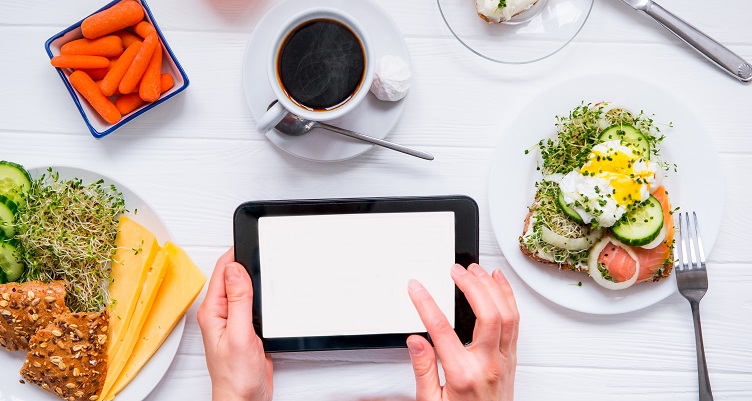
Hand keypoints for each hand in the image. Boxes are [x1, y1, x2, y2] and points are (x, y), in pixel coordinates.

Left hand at [197, 248, 272, 400]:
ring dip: (256, 277)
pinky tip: (270, 291)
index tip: (252, 240)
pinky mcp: (248, 327)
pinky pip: (254, 302)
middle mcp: (221, 313)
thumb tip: (234, 269)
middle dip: (247, 260)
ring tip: (267, 262)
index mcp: (213, 311)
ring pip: (245, 287)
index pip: (223, 271)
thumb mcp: (239, 334)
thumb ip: (238, 300)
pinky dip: (263, 294)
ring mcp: (234, 320)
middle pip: (234, 275)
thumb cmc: (236, 377)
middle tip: (263, 246)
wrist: (245, 399)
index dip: (237, 253)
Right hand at [406, 264, 518, 400]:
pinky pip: (516, 322)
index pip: (442, 330)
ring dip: (493, 287)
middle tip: (455, 271)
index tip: (416, 288)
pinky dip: (508, 297)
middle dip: (471, 286)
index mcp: (463, 375)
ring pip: (508, 315)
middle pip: (487, 315)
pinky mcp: (512, 359)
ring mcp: (504, 361)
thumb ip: (424, 369)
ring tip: (476, 270)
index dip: (426, 304)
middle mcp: (489, 365)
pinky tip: (499, 283)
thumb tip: (416, 340)